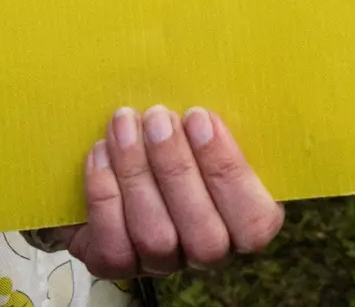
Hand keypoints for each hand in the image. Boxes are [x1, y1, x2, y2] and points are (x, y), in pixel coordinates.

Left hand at [63, 104, 282, 279]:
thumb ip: (212, 123)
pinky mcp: (117, 266)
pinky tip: (100, 153)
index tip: (201, 117)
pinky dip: (104, 195)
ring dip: (137, 174)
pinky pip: (113, 245)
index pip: (255, 222)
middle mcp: (208, 253)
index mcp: (244, 220)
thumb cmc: (175, 135)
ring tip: (124, 123)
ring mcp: (162, 264)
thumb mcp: (203, 127)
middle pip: (204, 235)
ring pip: (156, 236)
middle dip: (176, 169)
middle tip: (156, 116)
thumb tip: (206, 87)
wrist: (121, 159)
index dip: (228, 172)